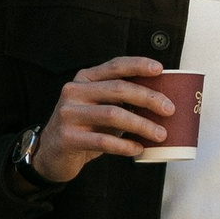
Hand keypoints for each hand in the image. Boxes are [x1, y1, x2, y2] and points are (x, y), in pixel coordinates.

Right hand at [34, 56, 177, 184]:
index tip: (159, 69)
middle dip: (148, 98)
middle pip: (118, 89)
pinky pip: (103, 141)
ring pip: (113, 114)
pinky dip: (125, 145)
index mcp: (84, 80)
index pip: (114, 66)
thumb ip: (119, 101)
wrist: (50, 153)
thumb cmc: (82, 128)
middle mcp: (74, 92)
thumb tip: (159, 103)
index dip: (138, 65)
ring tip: (160, 134)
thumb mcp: (97, 108)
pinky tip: (138, 148)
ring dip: (141, 125)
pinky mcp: (68, 138)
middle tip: (169, 110)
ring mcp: (69, 114)